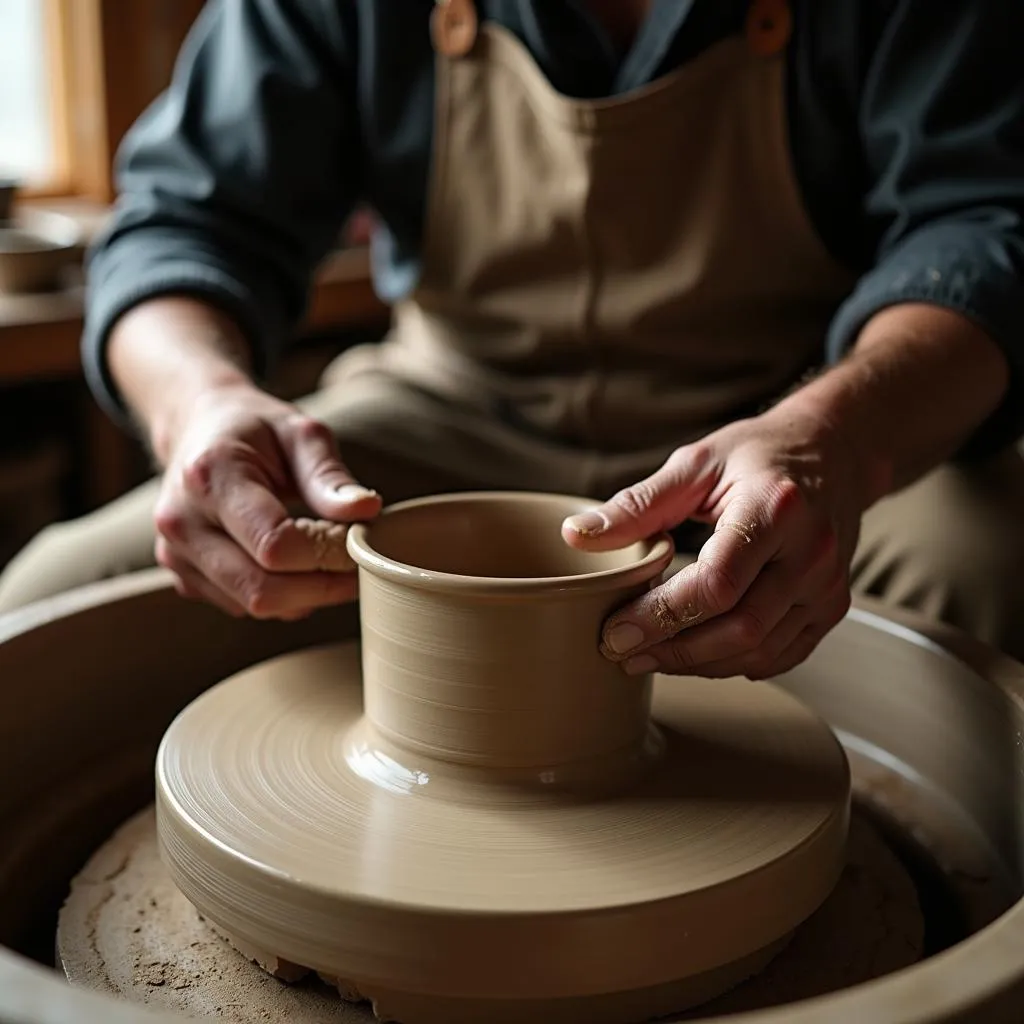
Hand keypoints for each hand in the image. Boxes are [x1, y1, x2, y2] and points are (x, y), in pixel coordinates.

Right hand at [153, 383, 380, 618]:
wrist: (198, 428)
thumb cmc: (255, 429)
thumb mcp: (299, 433)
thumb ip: (330, 476)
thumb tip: (367, 511)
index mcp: (210, 476)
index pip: (274, 544)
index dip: (325, 555)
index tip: (358, 544)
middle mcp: (182, 521)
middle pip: (262, 588)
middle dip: (320, 587)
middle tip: (354, 567)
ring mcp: (175, 554)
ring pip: (253, 605)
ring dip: (303, 595)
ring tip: (325, 560)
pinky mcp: (182, 576)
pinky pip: (241, 606)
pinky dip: (279, 597)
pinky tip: (294, 566)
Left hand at [562, 409, 870, 679]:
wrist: (832, 453)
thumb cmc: (759, 455)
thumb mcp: (695, 464)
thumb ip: (636, 504)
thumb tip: (577, 535)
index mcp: (776, 508)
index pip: (718, 583)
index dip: (662, 615)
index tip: (616, 631)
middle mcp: (811, 552)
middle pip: (740, 627)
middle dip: (673, 649)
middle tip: (620, 651)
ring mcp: (827, 586)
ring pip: (759, 651)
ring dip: (697, 664)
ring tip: (647, 655)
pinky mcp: (830, 608)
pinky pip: (780, 656)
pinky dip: (731, 664)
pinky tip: (694, 655)